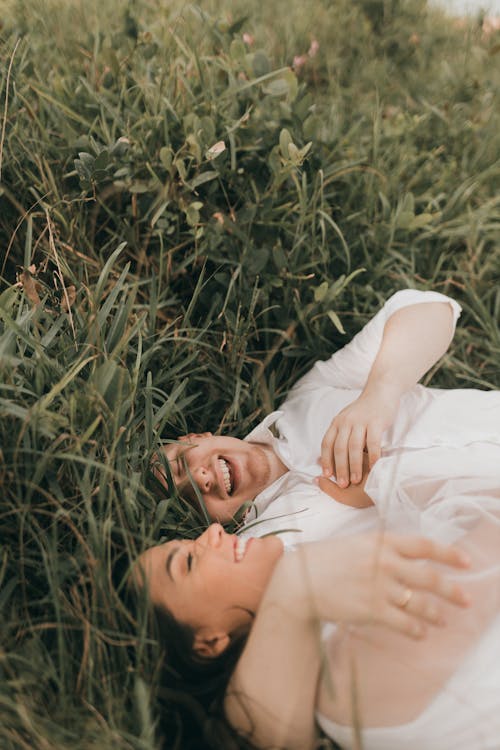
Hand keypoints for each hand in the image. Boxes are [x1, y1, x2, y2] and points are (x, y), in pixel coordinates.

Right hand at [286, 533, 470, 639]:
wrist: (299, 579)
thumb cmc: (327, 559)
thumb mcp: (357, 543)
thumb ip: (383, 547)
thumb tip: (410, 557)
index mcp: (382, 541)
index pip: (425, 545)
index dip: (449, 554)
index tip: (466, 562)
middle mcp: (385, 563)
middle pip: (430, 577)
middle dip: (453, 591)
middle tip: (466, 600)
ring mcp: (380, 587)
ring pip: (421, 604)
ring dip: (437, 614)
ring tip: (443, 620)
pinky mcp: (372, 611)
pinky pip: (405, 624)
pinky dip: (417, 631)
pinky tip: (421, 633)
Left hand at [320, 385, 398, 486]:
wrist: (380, 391)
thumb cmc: (364, 411)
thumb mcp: (346, 419)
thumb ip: (340, 435)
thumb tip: (330, 458)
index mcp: (337, 422)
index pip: (327, 444)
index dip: (326, 460)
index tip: (327, 476)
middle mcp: (346, 422)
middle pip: (339, 448)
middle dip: (340, 468)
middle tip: (342, 484)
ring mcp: (361, 421)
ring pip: (354, 447)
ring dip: (354, 466)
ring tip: (356, 480)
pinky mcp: (376, 422)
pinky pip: (373, 442)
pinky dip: (372, 456)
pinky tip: (374, 467)